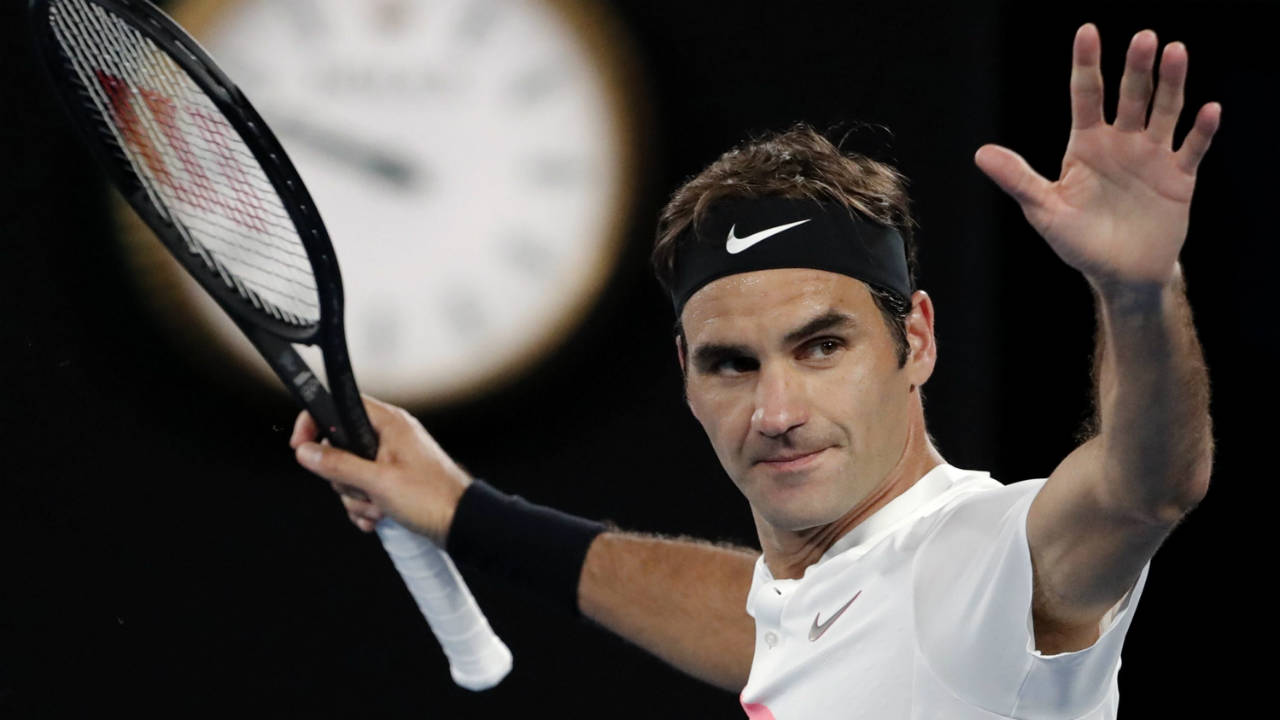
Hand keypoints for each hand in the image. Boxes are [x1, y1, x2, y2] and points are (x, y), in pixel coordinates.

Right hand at [290, 396, 471, 544]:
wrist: (462, 523)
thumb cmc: (433, 497)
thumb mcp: (377, 482)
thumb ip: (338, 465)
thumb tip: (307, 452)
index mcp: (389, 423)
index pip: (340, 406)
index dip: (316, 422)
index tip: (301, 443)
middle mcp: (389, 436)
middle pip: (339, 447)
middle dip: (343, 477)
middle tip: (362, 489)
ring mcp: (391, 459)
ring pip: (349, 473)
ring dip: (357, 498)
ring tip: (378, 507)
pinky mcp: (393, 481)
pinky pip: (363, 490)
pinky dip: (365, 507)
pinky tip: (378, 518)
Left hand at [974, 24, 1220, 293]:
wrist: (1120, 273)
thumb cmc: (1078, 241)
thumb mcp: (1044, 210)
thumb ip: (1018, 180)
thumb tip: (980, 154)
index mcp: (1086, 145)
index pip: (1086, 95)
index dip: (1086, 64)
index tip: (1087, 31)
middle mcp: (1121, 142)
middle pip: (1130, 97)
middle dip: (1137, 68)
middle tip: (1145, 38)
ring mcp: (1152, 157)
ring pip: (1164, 112)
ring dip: (1171, 84)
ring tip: (1175, 52)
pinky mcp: (1178, 178)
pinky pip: (1192, 149)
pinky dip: (1201, 131)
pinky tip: (1209, 110)